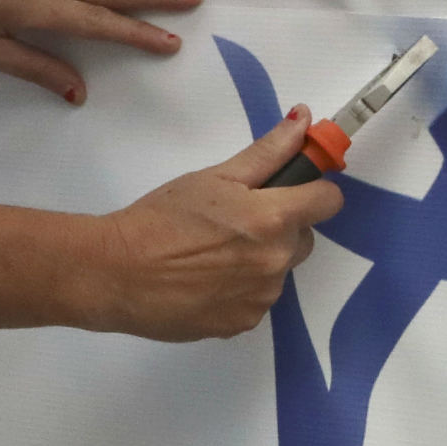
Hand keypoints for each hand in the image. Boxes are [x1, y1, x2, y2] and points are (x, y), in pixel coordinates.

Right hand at [88, 112, 339, 341]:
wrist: (117, 274)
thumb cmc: (161, 218)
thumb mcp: (214, 177)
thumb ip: (267, 153)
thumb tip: (304, 122)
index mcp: (274, 218)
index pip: (329, 202)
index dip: (312, 192)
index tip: (292, 190)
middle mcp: (277, 261)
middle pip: (304, 238)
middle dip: (280, 227)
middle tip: (234, 222)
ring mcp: (262, 297)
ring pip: (278, 270)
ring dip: (258, 260)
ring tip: (211, 254)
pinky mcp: (243, 323)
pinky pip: (256, 299)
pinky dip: (239, 290)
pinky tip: (204, 281)